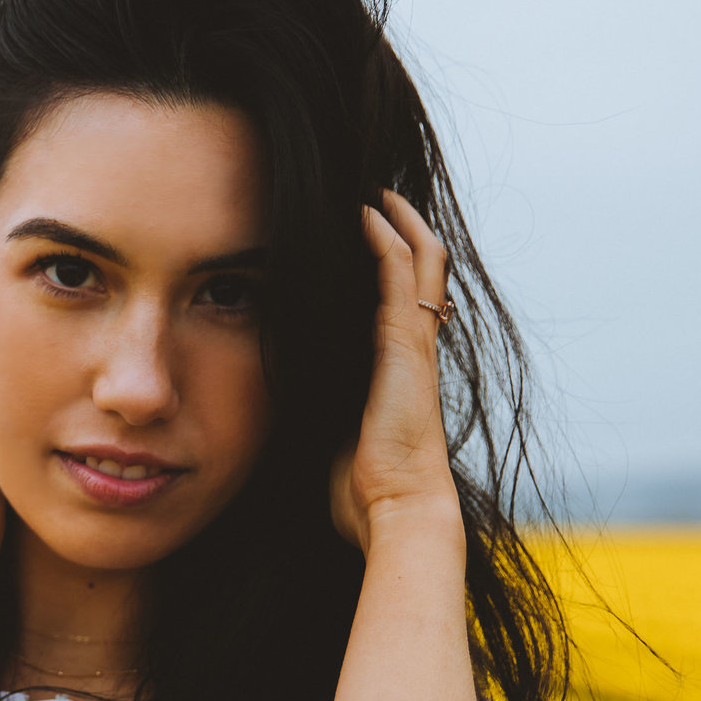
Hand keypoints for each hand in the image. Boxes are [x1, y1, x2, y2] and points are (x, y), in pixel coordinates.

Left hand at [329, 191, 463, 552]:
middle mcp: (414, 349)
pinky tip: (366, 212)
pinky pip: (400, 276)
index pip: (403, 300)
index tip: (362, 236)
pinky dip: (386, 239)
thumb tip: (277, 412)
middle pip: (423, 271)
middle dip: (404, 231)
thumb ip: (319, 415)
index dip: (389, 264)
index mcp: (399, 369)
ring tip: (374, 191)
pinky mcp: (406, 345)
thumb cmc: (364, 490)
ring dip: (398, 221)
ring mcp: (414, 344)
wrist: (396, 510)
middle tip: (377, 197)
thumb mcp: (332, 439)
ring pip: (420, 262)